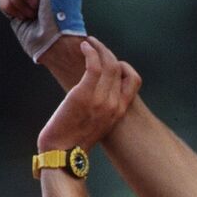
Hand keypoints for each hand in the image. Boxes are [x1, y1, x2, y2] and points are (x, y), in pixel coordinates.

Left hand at [37, 37, 139, 151]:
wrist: (62, 154)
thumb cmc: (73, 141)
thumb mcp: (96, 125)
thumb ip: (100, 109)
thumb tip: (93, 97)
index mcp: (119, 112)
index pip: (134, 80)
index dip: (124, 66)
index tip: (110, 61)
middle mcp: (114, 104)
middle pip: (119, 68)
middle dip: (107, 52)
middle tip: (95, 44)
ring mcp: (101, 99)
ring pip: (108, 63)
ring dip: (98, 48)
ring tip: (87, 42)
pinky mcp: (84, 93)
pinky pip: (94, 65)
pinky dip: (90, 52)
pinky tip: (83, 47)